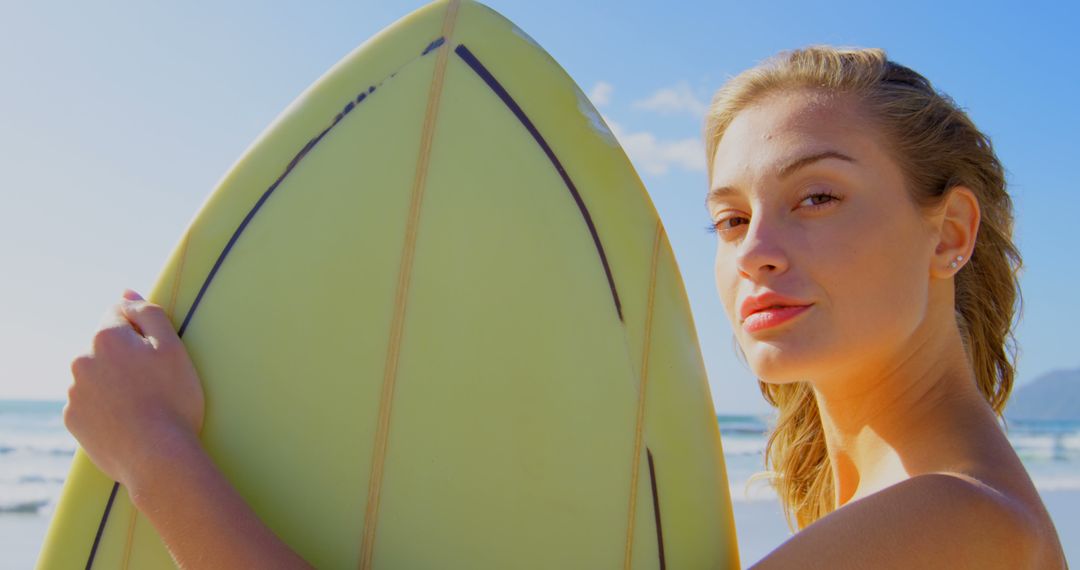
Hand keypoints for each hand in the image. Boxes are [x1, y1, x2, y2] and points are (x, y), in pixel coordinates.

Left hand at [64, 289, 204, 488]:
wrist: (157, 457)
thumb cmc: (173, 400)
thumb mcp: (173, 347)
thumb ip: (149, 313)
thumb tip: (126, 292)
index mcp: (106, 337)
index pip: (121, 315)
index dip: (144, 333)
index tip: (158, 355)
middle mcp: (81, 360)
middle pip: (106, 346)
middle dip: (126, 357)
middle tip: (155, 383)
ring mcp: (73, 392)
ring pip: (97, 374)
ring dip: (114, 381)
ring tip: (143, 405)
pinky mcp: (72, 419)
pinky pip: (89, 402)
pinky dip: (105, 406)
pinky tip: (129, 420)